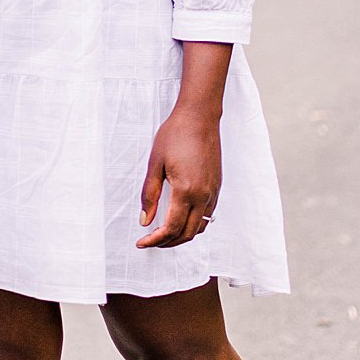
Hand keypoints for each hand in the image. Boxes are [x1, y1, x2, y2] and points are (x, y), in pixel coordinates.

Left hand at [138, 105, 221, 247]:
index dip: (155, 240)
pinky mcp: (217, 186)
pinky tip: (181, 218)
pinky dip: (194, 224)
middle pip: (187, 234)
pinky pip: (208, 214)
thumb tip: (145, 220)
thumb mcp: (154, 164)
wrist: (200, 117)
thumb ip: (149, 194)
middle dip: (168, 243)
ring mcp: (213, 191)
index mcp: (186, 190)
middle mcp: (203, 195)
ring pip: (200, 227)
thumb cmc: (175, 135)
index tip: (142, 242)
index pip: (170, 228)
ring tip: (165, 233)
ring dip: (182, 235)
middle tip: (151, 241)